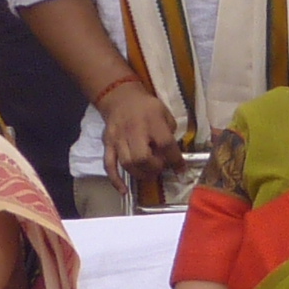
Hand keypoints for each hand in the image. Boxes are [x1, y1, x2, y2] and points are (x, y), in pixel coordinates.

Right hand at [97, 76, 184, 190]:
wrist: (120, 98)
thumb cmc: (146, 107)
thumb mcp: (164, 113)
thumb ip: (169, 133)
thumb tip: (173, 155)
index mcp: (152, 121)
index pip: (165, 144)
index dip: (175, 160)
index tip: (181, 170)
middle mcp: (134, 130)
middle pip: (142, 157)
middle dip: (154, 168)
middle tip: (160, 167)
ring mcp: (118, 139)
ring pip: (127, 163)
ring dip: (140, 174)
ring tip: (148, 173)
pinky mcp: (108, 144)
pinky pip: (109, 165)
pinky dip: (116, 180)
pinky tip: (124, 190)